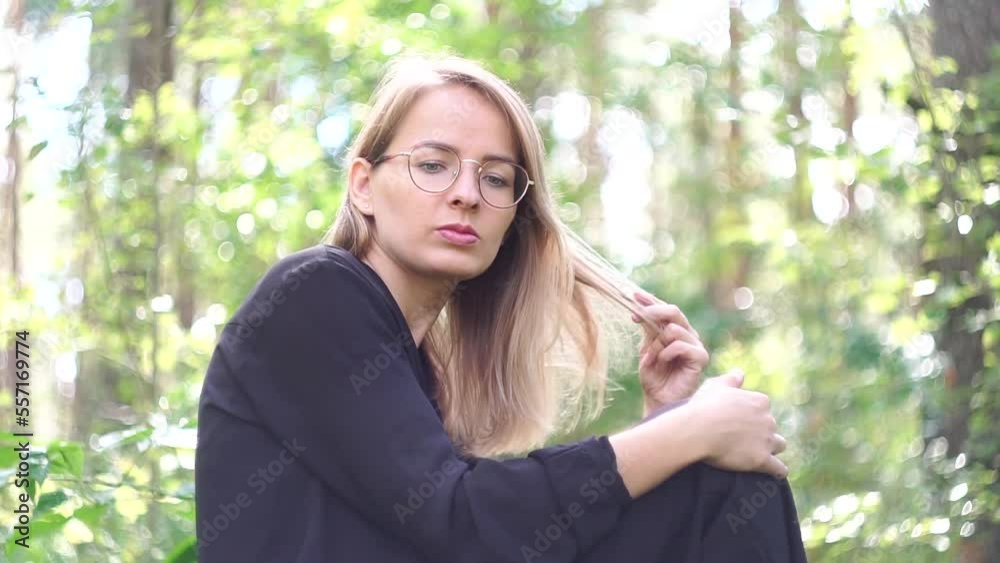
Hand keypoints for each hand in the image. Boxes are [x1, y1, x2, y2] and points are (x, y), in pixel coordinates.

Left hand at [630, 290, 708, 414]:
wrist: (658, 399)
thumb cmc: (653, 375)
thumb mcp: (647, 348)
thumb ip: (648, 329)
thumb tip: (640, 307)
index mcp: (676, 329)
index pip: (665, 308)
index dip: (649, 301)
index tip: (632, 296)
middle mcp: (688, 334)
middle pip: (674, 311)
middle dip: (653, 311)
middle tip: (637, 315)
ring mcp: (696, 345)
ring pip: (673, 329)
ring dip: (656, 344)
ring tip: (651, 359)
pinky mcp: (700, 357)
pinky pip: (680, 345)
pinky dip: (666, 353)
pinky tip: (662, 363)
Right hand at [688, 373, 788, 478]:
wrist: (697, 429)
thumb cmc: (703, 406)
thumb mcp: (716, 386)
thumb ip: (731, 379)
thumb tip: (740, 373)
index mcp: (759, 401)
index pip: (763, 409)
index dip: (752, 416)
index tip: (739, 422)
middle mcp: (768, 419)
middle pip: (771, 427)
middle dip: (761, 432)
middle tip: (742, 439)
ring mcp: (766, 440)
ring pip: (779, 445)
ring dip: (771, 449)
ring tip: (758, 454)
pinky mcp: (762, 460)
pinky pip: (778, 468)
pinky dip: (778, 471)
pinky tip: (775, 474)